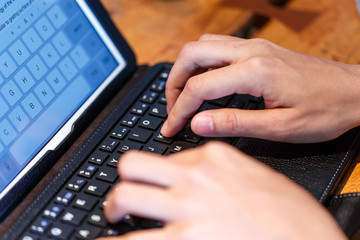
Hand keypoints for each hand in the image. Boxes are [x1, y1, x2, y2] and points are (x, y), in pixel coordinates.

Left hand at [100, 142, 345, 239]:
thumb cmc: (288, 213)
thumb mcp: (254, 176)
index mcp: (215, 156)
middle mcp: (195, 177)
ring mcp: (187, 208)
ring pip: (125, 195)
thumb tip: (193, 175)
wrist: (306, 238)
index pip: (168, 156)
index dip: (159, 175)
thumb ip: (220, 172)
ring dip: (114, 207)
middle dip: (124, 181)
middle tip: (122, 197)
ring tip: (115, 218)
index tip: (154, 183)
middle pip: (133, 165)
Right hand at [161, 34, 359, 142]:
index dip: (179, 110)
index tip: (171, 128)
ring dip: (186, 69)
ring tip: (183, 96)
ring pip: (202, 46)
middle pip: (192, 54)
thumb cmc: (325, 110)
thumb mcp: (280, 127)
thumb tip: (198, 124)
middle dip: (174, 83)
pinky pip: (218, 47)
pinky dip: (202, 63)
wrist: (354, 91)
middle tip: (172, 109)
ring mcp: (254, 46)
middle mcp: (251, 51)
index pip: (200, 87)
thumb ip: (235, 124)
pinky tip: (204, 81)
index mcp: (255, 72)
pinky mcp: (259, 49)